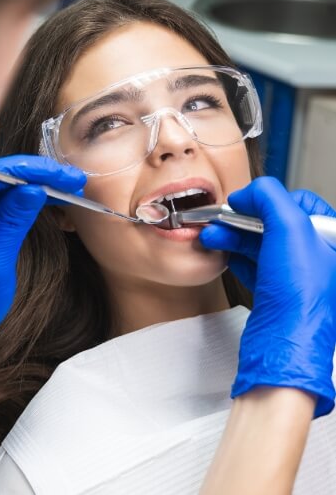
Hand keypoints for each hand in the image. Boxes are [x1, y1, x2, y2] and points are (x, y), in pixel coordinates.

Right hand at [200, 176, 335, 415]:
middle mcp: (319, 257)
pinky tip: (226, 255)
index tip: (244, 202)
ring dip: (234, 237)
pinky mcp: (279, 293)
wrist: (283, 345)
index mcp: (332, 240)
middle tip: (222, 220)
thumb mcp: (290, 229)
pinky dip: (238, 258)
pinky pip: (255, 266)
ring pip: (262, 244)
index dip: (269, 200)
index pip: (301, 203)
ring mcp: (298, 276)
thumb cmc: (300, 298)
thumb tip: (249, 192)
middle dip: (244, 220)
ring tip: (214, 237)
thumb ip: (270, 198)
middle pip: (276, 223)